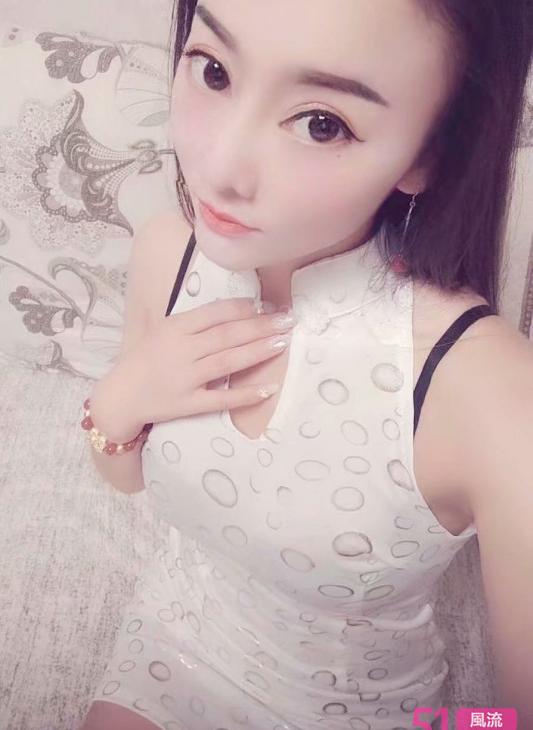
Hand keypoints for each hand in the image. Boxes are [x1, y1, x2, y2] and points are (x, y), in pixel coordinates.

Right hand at [105, 297, 296, 433]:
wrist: (119, 397)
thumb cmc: (144, 360)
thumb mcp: (162, 331)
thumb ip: (193, 323)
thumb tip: (233, 312)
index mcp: (174, 328)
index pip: (214, 313)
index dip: (243, 308)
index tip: (266, 304)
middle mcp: (181, 350)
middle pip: (227, 335)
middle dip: (261, 326)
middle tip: (287, 320)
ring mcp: (185, 378)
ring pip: (228, 362)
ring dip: (258, 351)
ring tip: (282, 343)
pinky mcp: (189, 403)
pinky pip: (222, 398)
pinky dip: (246, 394)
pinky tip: (268, 388)